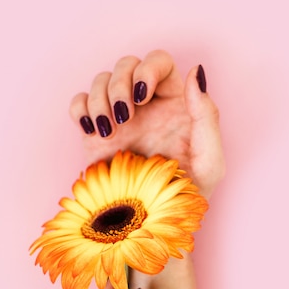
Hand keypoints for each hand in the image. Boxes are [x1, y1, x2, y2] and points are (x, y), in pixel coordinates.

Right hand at [70, 50, 224, 198]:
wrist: (151, 225)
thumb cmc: (187, 196)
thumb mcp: (210, 161)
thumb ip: (207, 116)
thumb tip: (196, 72)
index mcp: (176, 103)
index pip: (158, 62)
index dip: (146, 69)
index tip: (141, 95)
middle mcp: (146, 105)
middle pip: (126, 65)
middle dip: (119, 84)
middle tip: (123, 117)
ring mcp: (119, 118)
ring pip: (100, 81)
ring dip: (100, 99)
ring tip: (109, 132)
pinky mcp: (95, 134)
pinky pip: (79, 103)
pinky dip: (80, 110)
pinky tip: (92, 131)